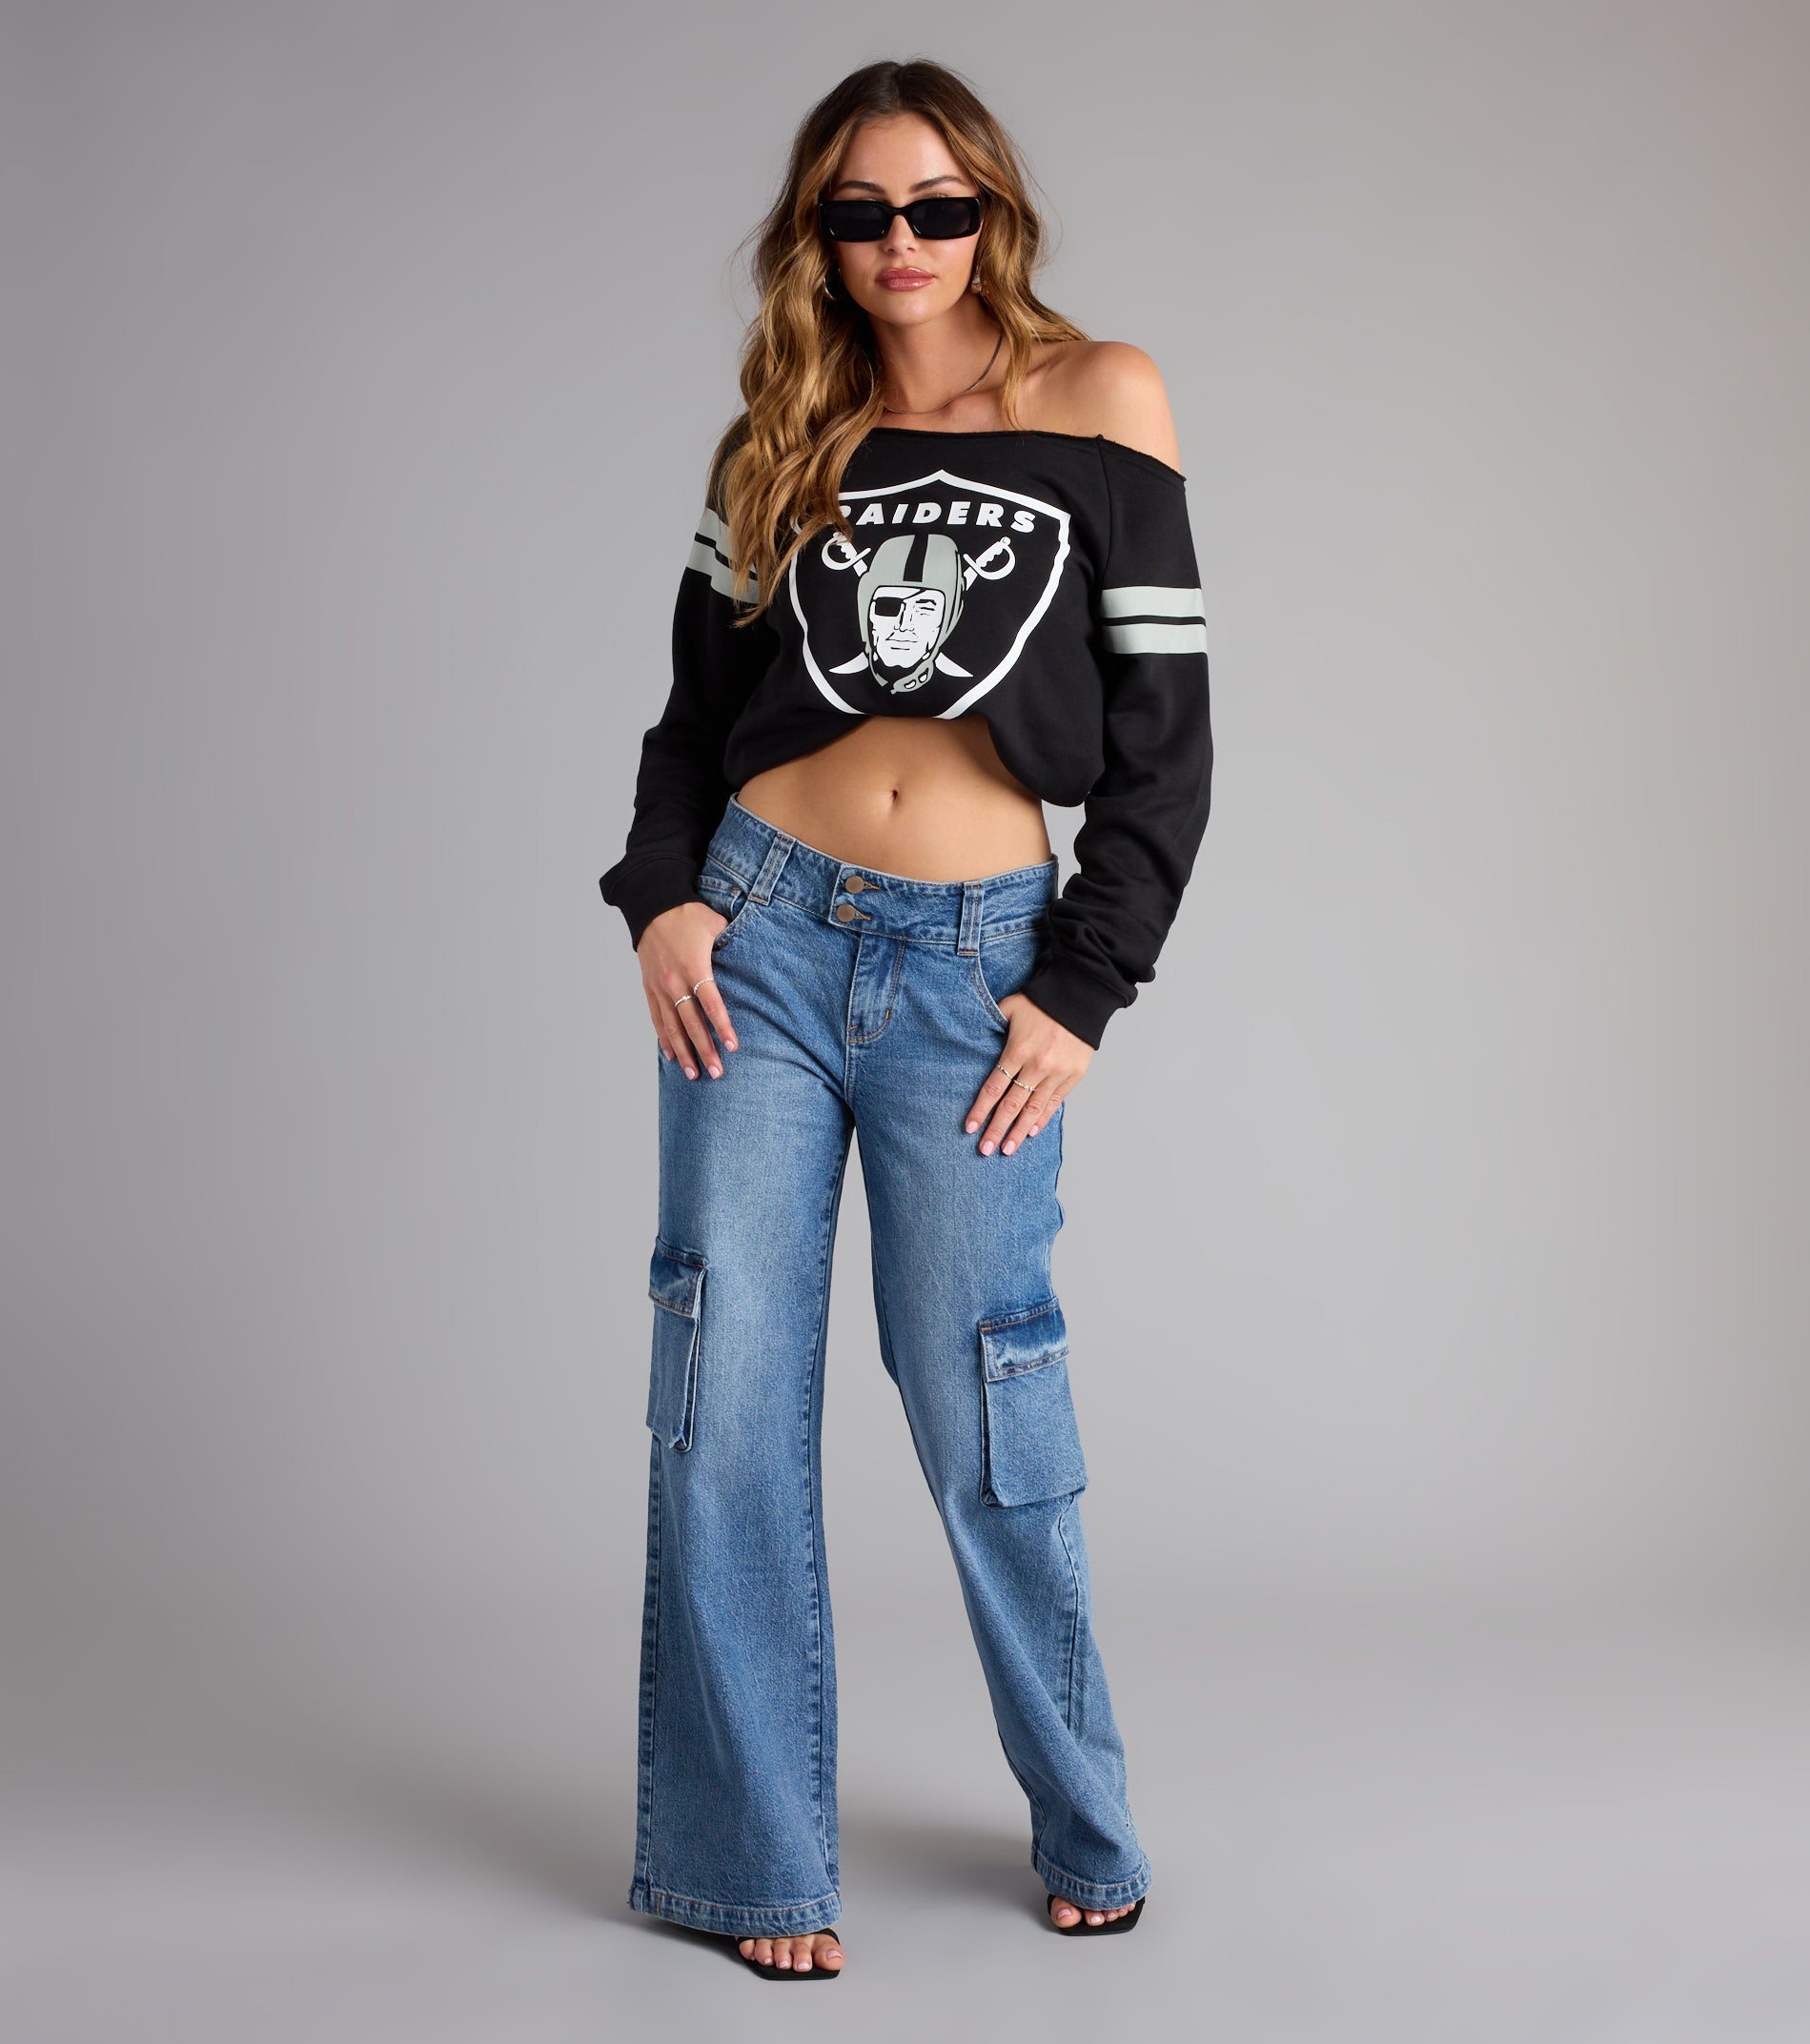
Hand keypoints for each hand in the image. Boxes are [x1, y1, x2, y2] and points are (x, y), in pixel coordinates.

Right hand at [639, 901, 739, 1078]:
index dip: (723, 1027)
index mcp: (694, 967)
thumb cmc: (689, 914)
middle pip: (691, 1023)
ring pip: (672, 1027)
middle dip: (704, 1050)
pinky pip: (657, 1018)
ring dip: (683, 1052)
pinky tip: (671, 1056)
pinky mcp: (649, 987)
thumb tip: (758, 956)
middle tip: (716, 1073)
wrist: (652, 906)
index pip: (712, 1004)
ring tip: (693, 1075)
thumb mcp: (716, 924)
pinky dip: (664, 1038)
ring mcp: (660, 987)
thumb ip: (733, 943)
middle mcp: (675, 982)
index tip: (733, 1047)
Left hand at [965, 994, 1091, 1154]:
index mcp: (1017, 1050)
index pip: (993, 1088)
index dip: (980, 1110)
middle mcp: (1036, 1066)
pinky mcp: (1074, 1075)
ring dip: (1018, 1131)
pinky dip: (1043, 1119)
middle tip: (985, 1150)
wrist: (1081, 996)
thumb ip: (993, 1024)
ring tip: (1008, 1150)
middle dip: (996, 1130)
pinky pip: (1054, 1102)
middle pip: (1011, 1105)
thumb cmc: (1043, 1000)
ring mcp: (1057, 1073)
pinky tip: (1031, 1132)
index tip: (969, 1128)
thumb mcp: (1010, 1007)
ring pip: (1033, 1109)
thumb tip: (974, 1034)